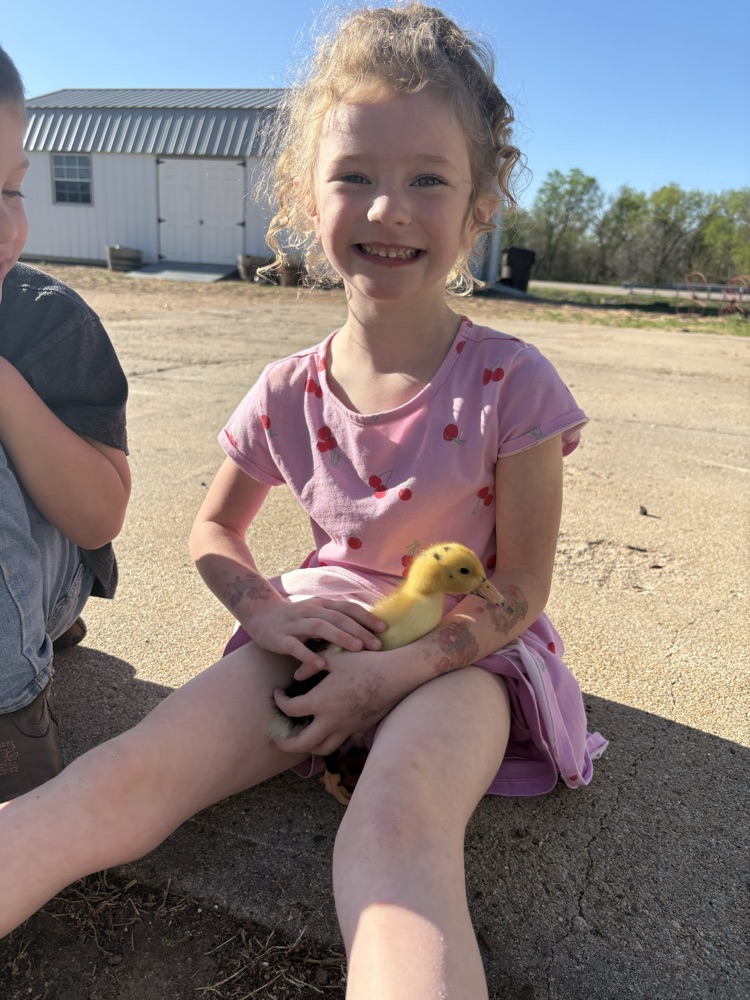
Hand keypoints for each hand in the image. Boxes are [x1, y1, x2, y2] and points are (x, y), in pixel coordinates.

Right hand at [247, 598, 385, 669]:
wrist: (261, 615)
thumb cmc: (297, 619)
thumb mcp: (318, 615)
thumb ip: (338, 620)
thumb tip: (368, 630)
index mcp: (322, 605)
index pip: (348, 608)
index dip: (366, 617)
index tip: (384, 629)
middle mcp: (311, 611)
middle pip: (338, 618)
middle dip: (360, 630)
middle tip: (377, 645)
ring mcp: (295, 624)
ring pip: (320, 627)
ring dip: (340, 637)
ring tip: (357, 649)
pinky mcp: (280, 638)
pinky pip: (295, 647)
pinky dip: (309, 655)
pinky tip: (322, 665)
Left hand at [271, 647, 404, 755]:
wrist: (396, 675)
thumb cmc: (365, 663)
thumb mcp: (335, 658)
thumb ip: (311, 665)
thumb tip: (296, 675)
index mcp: (321, 701)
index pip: (290, 710)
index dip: (279, 702)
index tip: (278, 694)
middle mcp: (332, 720)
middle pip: (302, 744)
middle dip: (285, 743)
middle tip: (276, 737)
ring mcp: (347, 728)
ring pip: (322, 749)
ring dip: (308, 747)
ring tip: (300, 738)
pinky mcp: (360, 730)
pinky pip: (341, 742)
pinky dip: (330, 740)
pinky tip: (327, 730)